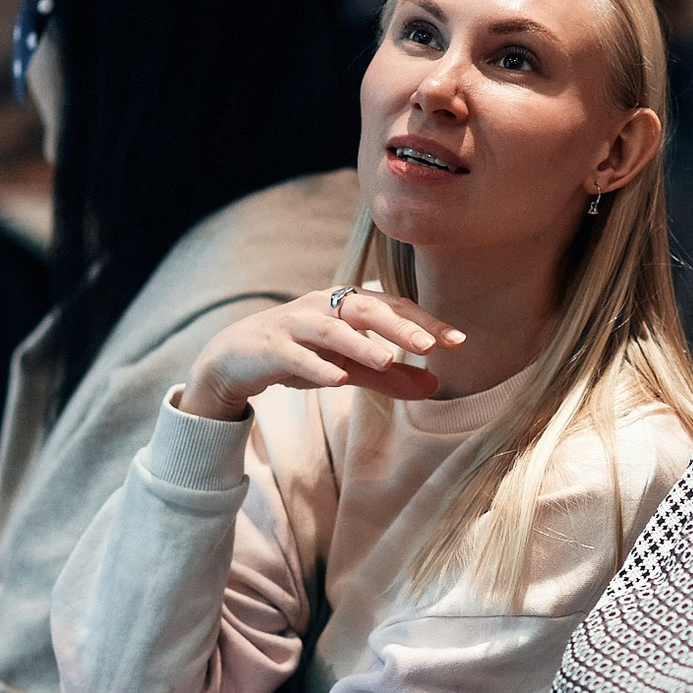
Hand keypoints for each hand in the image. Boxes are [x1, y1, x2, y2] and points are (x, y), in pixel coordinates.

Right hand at [176, 288, 463, 421]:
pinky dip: (318, 366)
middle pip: (366, 310)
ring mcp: (295, 324)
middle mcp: (324, 306)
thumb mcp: (348, 366)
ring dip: (360, 344)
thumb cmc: (299, 354)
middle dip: (399, 326)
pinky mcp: (271, 348)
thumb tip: (436, 388)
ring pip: (331, 330)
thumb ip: (389, 376)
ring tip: (388, 359)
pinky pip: (297, 356)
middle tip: (429, 346)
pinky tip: (337, 379)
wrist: (234, 358)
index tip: (458, 341)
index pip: (393, 307)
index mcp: (346, 304)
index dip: (425, 322)